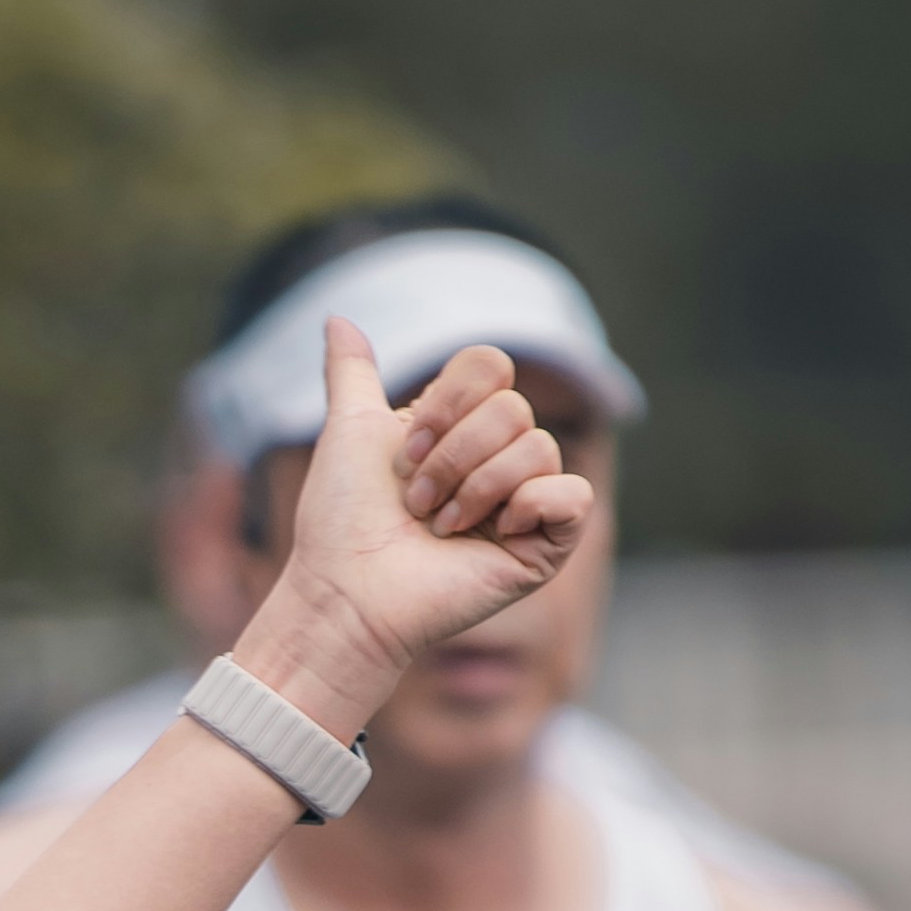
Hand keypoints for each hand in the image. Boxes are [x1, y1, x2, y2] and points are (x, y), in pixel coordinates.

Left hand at [255, 319, 596, 733]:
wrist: (347, 592)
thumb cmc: (341, 522)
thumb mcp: (348, 431)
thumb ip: (351, 374)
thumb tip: (338, 317)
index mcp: (461, 427)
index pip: (491, 367)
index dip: (448, 401)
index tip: (406, 450)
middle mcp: (498, 458)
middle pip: (513, 409)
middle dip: (453, 455)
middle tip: (416, 502)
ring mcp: (525, 501)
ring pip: (539, 446)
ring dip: (477, 487)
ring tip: (440, 526)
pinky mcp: (545, 545)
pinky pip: (573, 494)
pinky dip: (529, 505)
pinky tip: (495, 533)